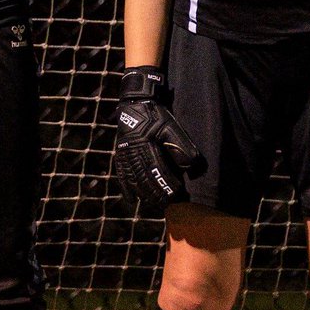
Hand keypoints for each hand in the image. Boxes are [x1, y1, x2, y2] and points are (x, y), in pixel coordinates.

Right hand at [114, 66, 199, 209]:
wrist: (134, 104)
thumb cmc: (155, 116)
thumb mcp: (171, 126)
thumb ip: (181, 145)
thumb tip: (190, 166)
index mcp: (146, 144)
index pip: (157, 169)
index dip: (166, 184)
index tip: (176, 194)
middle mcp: (133, 152)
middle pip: (144, 178)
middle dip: (156, 194)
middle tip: (167, 204)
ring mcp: (124, 155)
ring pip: (133, 180)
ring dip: (143, 194)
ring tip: (153, 204)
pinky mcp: (120, 156)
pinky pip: (122, 175)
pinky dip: (126, 188)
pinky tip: (132, 200)